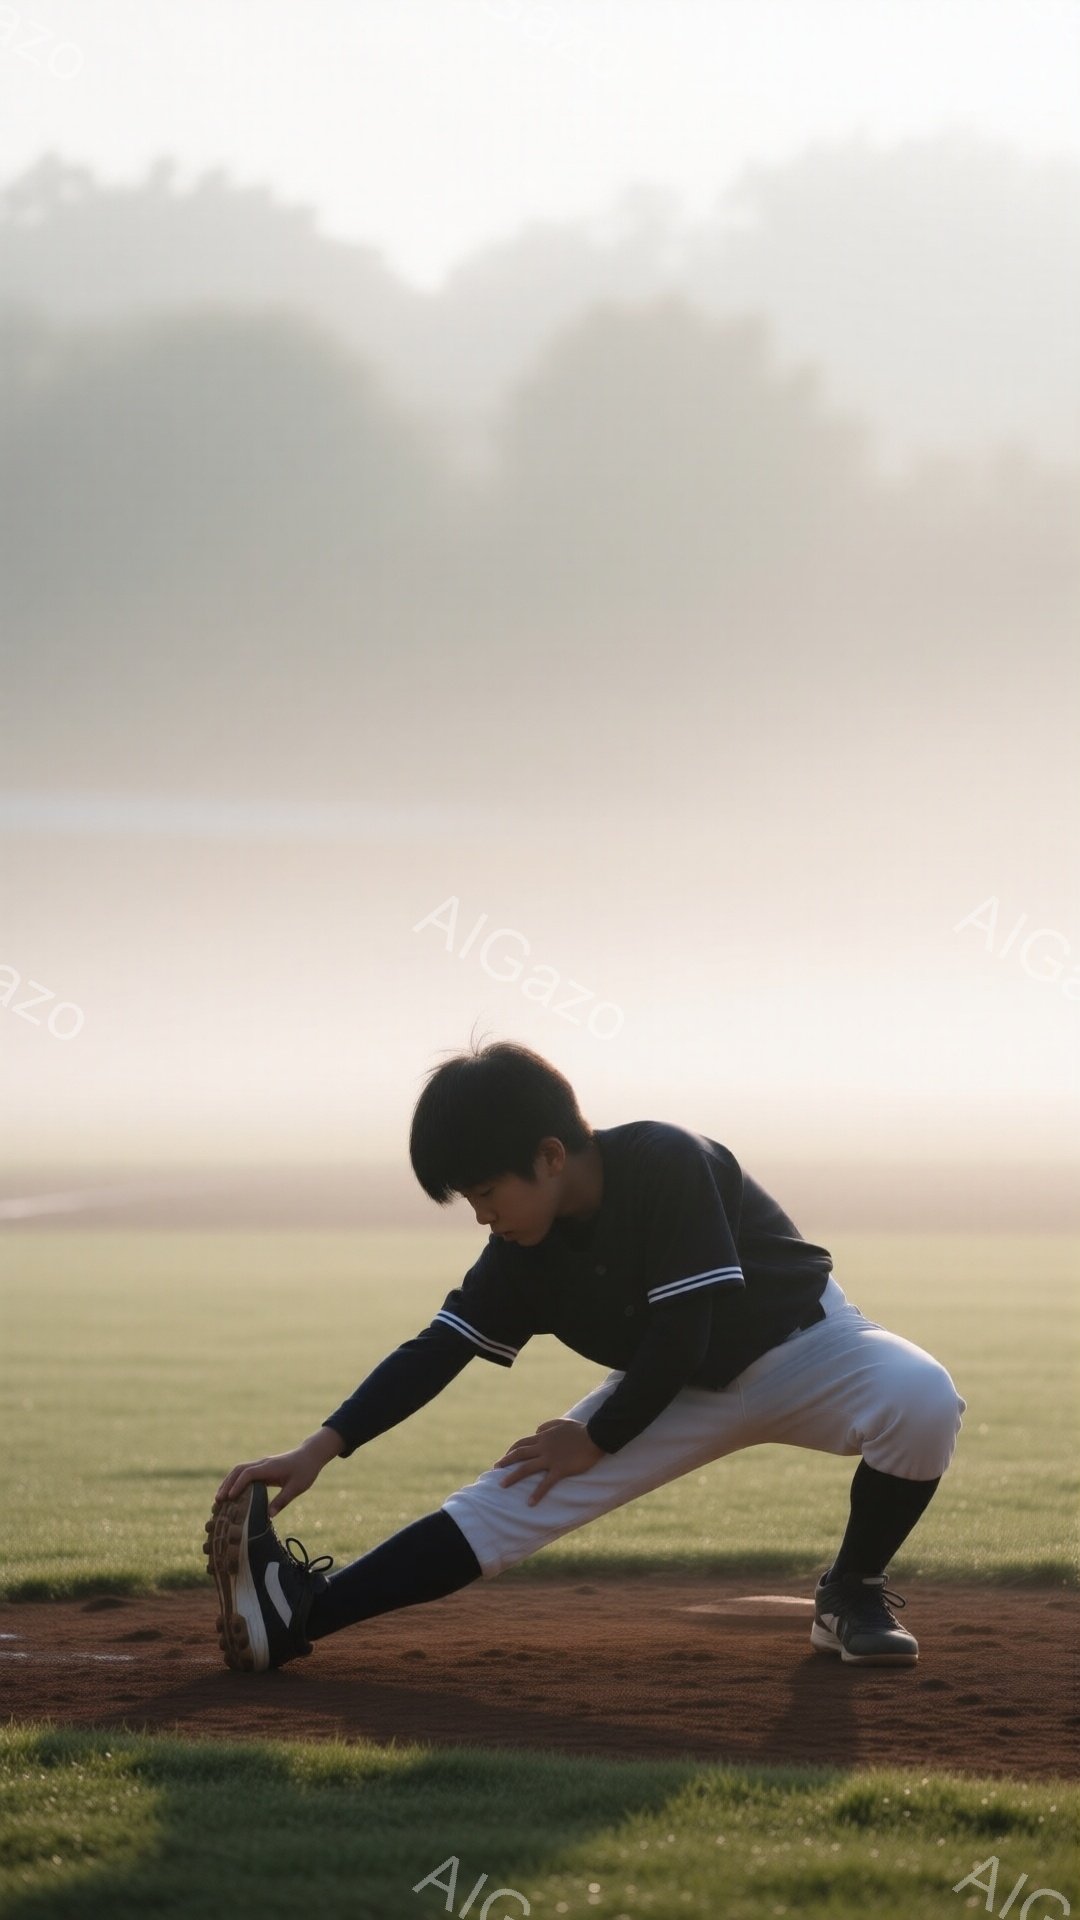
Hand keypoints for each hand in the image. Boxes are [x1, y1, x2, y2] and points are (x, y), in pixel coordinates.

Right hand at [214, 1429, 341, 1518]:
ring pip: (239, 1470)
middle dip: (227, 1484)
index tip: (230, 1498)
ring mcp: (261, 1464)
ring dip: (228, 1482)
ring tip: (219, 1498)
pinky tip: (231, 1494)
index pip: (248, 1473)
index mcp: (270, 1467)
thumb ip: (283, 1500)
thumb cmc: (305, 1470)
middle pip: (239, 1470)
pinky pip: (244, 1473)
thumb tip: (269, 1516)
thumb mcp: (297, 1487)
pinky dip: (235, 1481)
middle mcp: (263, 1464)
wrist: (310, 1455)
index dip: (238, 1485)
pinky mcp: (262, 1468)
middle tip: (218, 1500)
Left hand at [493, 1417, 605, 1505]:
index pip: (522, 1443)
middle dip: (506, 1462)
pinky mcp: (560, 1469)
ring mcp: (550, 1458)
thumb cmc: (580, 1430)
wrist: (596, 1436)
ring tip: (501, 1485)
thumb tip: (536, 1430)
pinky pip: (546, 1483)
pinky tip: (530, 1503)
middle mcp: (543, 1447)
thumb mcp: (561, 1423)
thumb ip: (547, 1425)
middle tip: (495, 1469)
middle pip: (519, 1454)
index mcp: (544, 1437)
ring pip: (526, 1468)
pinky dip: (537, 1493)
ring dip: (513, 1477)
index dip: (512, 1450)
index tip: (505, 1457)